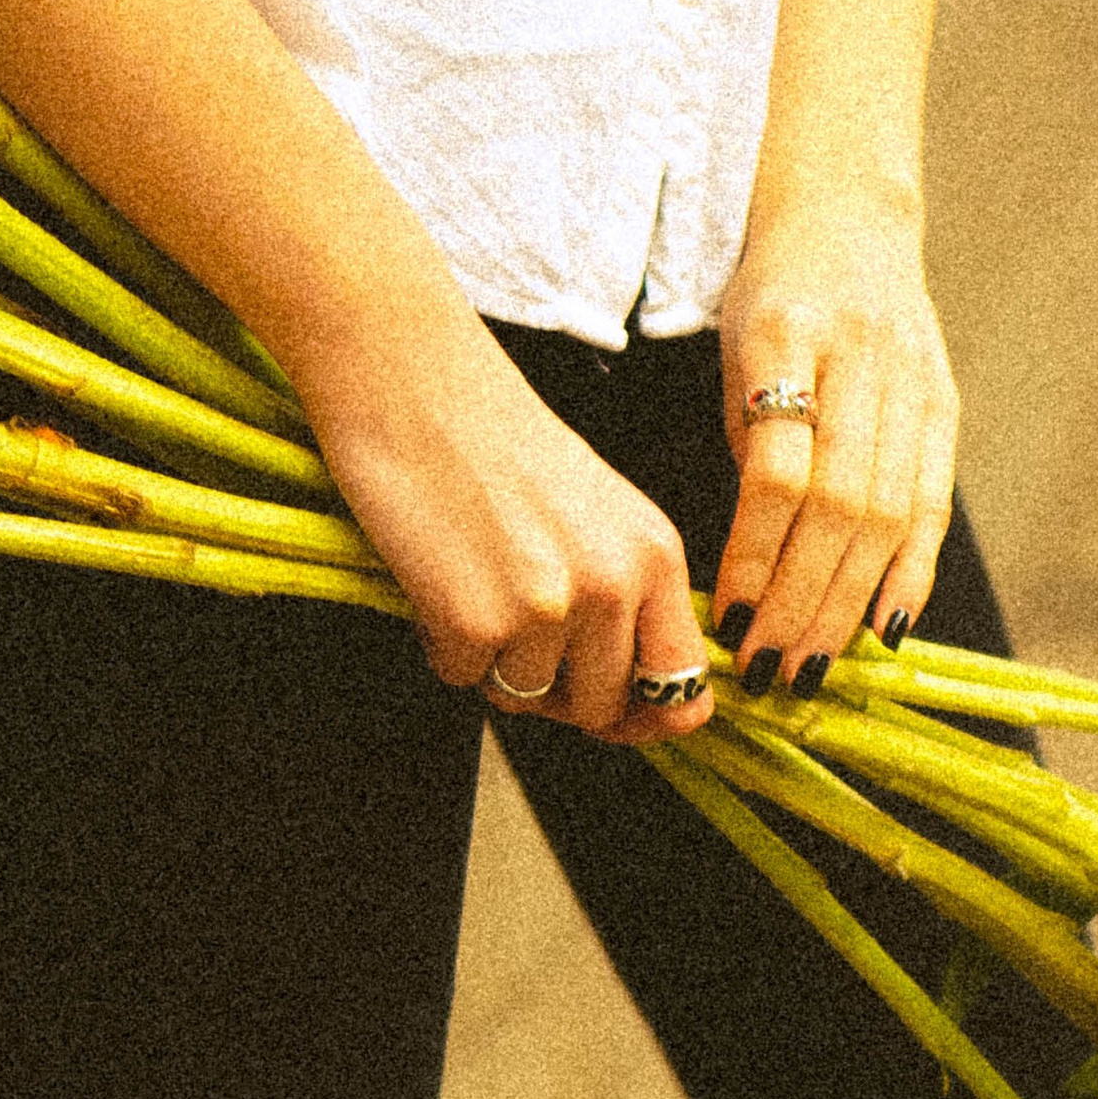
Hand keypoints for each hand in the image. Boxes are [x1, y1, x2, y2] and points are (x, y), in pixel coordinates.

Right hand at [289, 286, 713, 745]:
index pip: (683, 685)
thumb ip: (629, 598)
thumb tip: (640, 705)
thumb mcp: (600, 514)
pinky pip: (462, 678)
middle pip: (598, 708)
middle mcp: (615, 584)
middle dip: (553, 691)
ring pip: (524, 697)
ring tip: (472, 582)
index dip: (648, 716)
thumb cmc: (498, 444)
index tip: (616, 714)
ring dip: (491, 662)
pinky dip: (441, 644)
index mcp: (655, 555)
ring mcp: (548, 606)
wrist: (414, 381)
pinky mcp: (476, 620)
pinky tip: (436, 578)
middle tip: (513, 631)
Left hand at [712, 193, 956, 685]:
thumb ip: (749, 443)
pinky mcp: (945, 402)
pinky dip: (909, 575)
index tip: (728, 617)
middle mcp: (859, 357)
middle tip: (768, 667)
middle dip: (802, 600)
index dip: (755, 553)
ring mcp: (911, 380)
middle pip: (839, 504)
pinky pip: (930, 504)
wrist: (849, 215)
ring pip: (886, 514)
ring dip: (847, 603)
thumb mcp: (733, 350)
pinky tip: (884, 632)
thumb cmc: (772, 298)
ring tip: (810, 665)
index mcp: (783, 334)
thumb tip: (753, 570)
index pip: (778, 468)